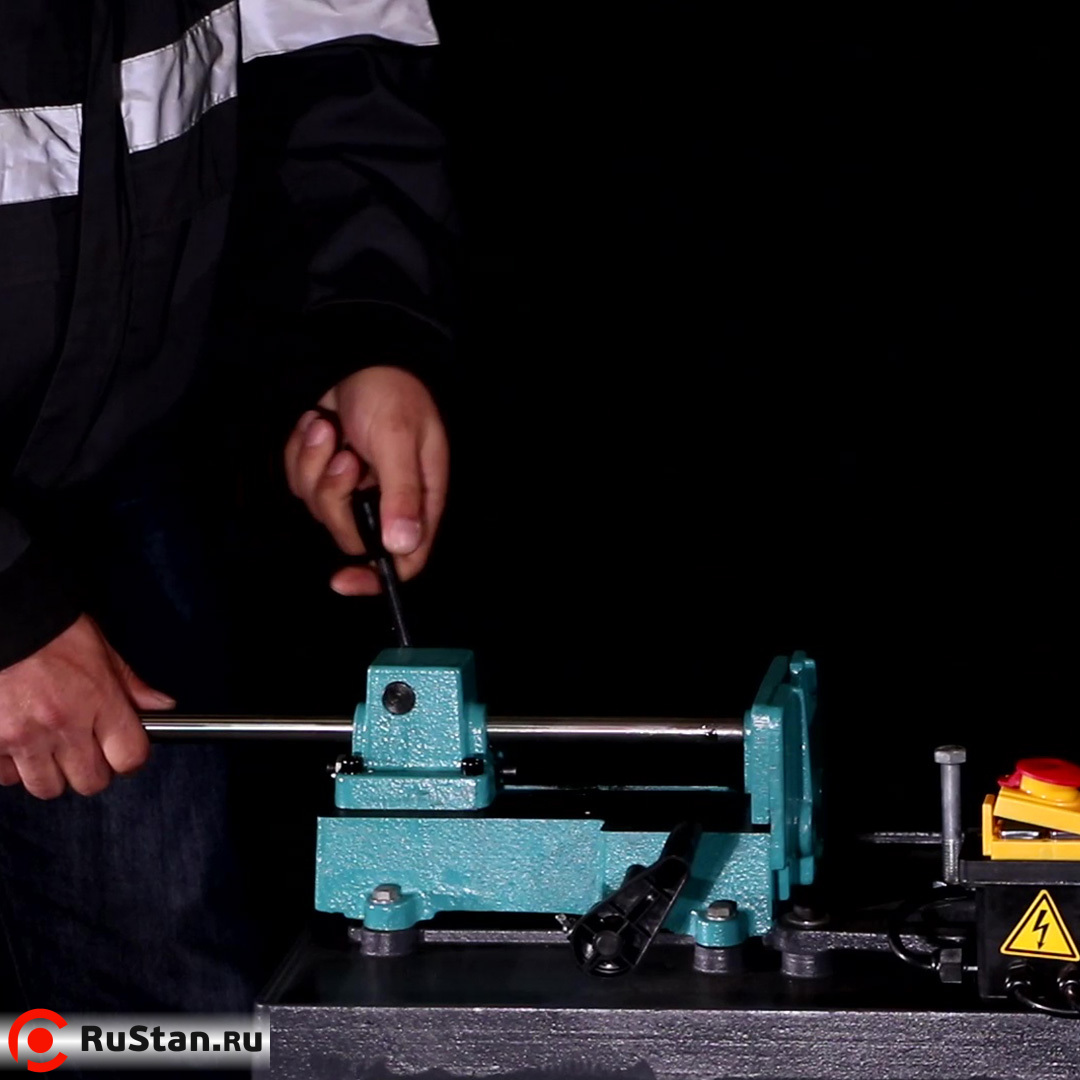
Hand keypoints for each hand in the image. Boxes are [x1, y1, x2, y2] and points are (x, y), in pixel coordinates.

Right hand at [0, 615, 172, 798]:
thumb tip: (162, 706)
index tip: (122, 752)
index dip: (130, 759)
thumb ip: (130, 685)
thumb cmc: (51, 632)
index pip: (129, 756)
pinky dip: (13, 768)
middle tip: (85, 750)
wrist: (4, 621)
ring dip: (51, 773)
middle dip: (92, 771)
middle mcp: (61, 723)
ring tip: (49, 747)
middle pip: (91, 782)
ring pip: (47, 787)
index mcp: (97, 699)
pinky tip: (19, 744)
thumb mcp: (101, 650)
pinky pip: (7, 778)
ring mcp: (22, 737)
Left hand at [283, 366, 448, 595]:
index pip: (405, 559)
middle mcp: (387, 501)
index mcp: (418, 500)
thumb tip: (403, 547)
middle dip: (336, 496)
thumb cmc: (392, 394)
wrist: (356, 352)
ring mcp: (353, 487)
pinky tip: (317, 425)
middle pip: (351, 535)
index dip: (376, 577)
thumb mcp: (400, 441)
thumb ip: (402, 493)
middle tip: (344, 456)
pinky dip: (302, 454)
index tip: (343, 579)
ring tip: (329, 428)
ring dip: (316, 466)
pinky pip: (301, 483)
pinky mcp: (324, 471)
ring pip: (321, 508)